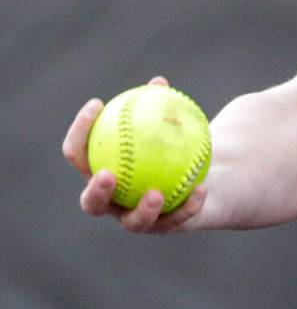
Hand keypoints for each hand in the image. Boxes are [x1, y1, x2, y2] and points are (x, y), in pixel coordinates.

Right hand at [63, 75, 207, 233]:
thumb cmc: (175, 143)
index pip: (80, 154)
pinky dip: (188, 204)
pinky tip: (199, 189)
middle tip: (106, 174)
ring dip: (142, 210)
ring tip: (154, 194)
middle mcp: (114, 202)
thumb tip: (159, 81)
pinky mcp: (167, 227)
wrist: (204, 174)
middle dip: (96, 191)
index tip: (97, 103)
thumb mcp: (170, 123)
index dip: (81, 130)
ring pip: (135, 223)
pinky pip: (178, 218)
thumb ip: (160, 105)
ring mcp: (138, 219)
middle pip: (93, 203)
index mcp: (102, 173)